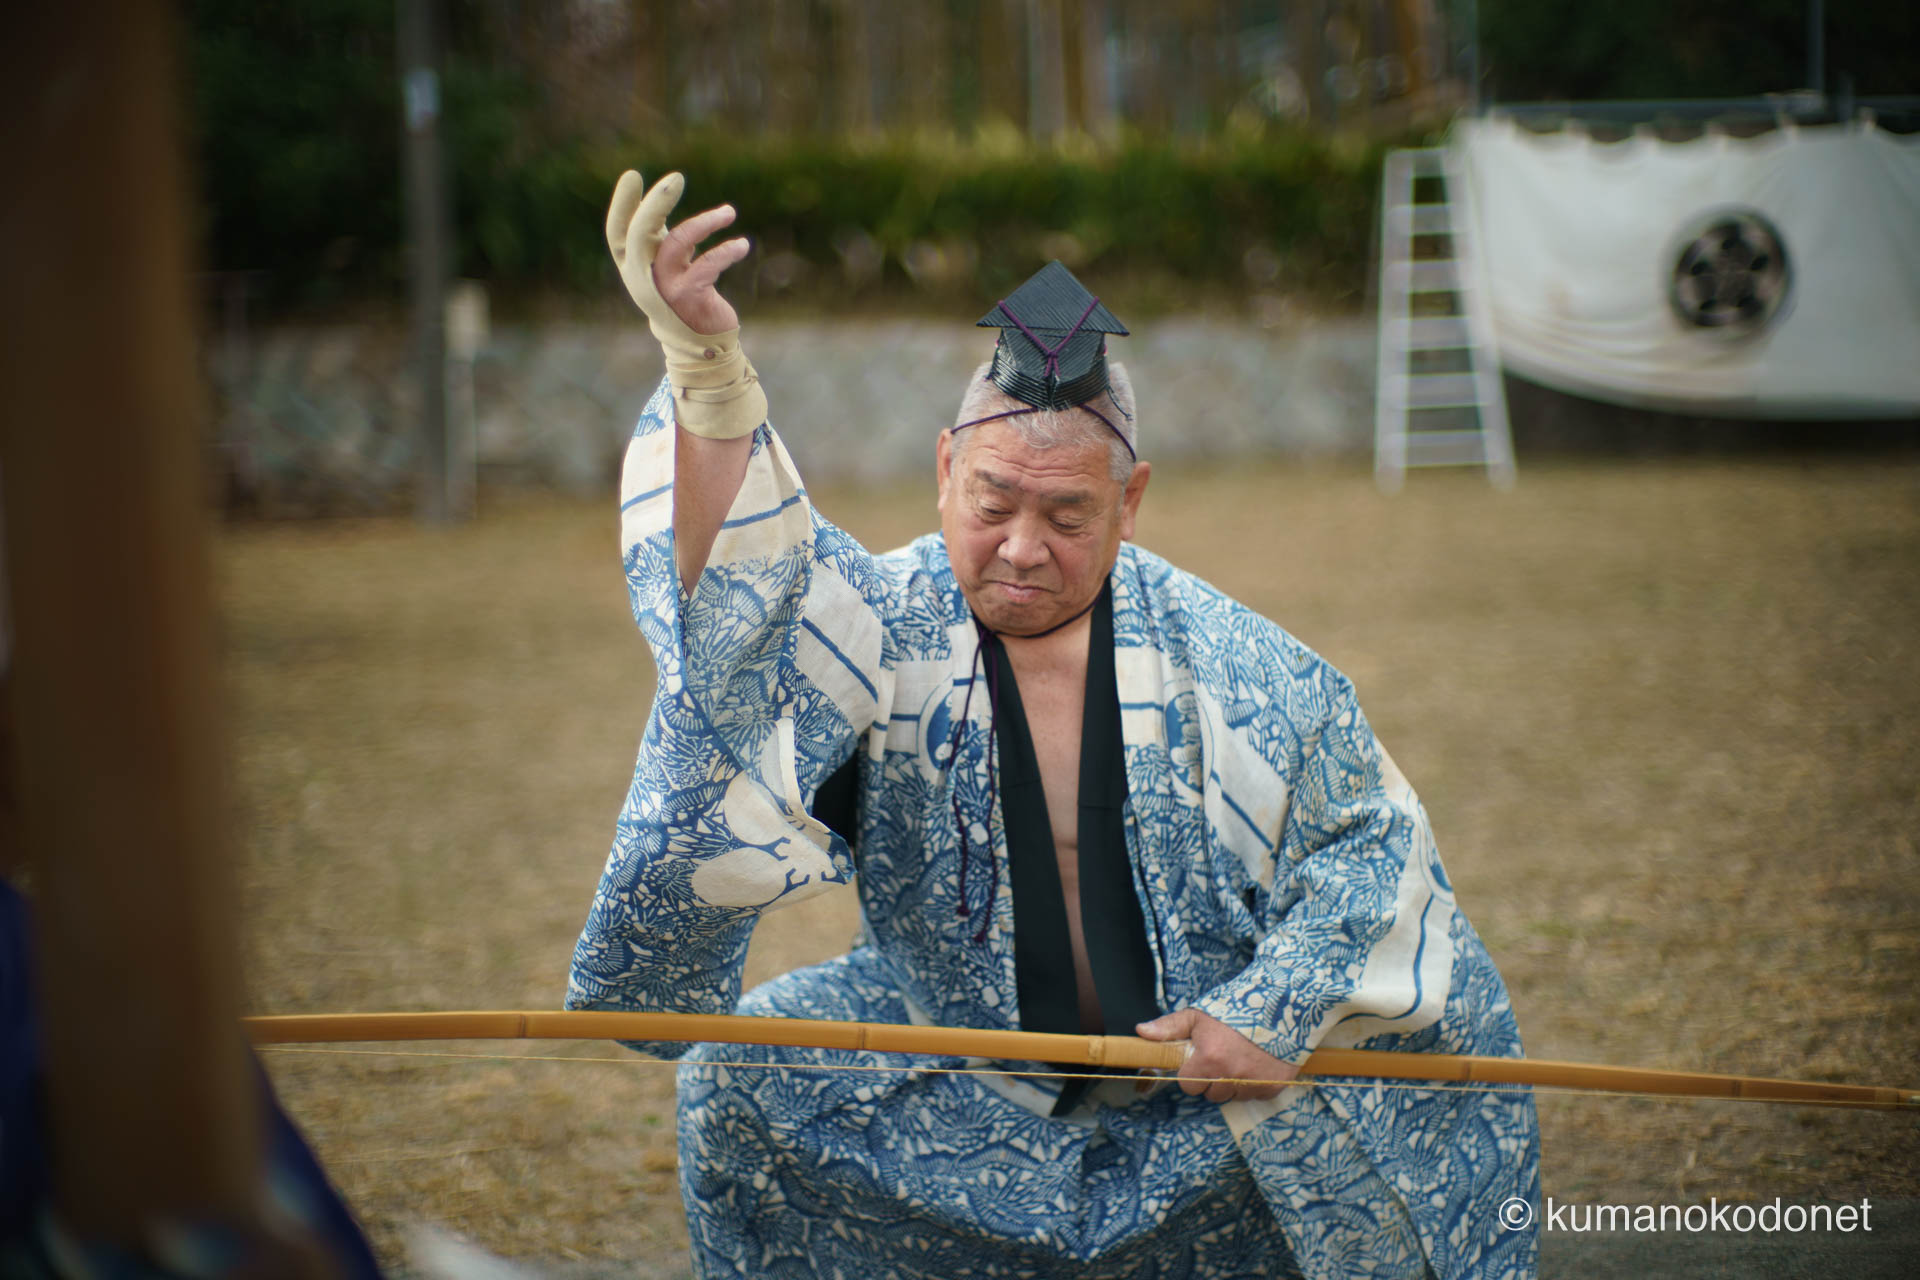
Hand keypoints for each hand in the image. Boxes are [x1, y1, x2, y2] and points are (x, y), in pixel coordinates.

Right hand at [603, 170, 765, 441]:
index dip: (621, 204)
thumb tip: (661, 199)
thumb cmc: (682, 299)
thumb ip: (659, 238)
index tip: (633, 175)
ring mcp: (664, 288)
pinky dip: (727, 251)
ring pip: (676, 244)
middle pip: (640, 233)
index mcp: (633, 267)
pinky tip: (743, 245)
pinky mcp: (690, 297)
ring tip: (729, 212)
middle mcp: (642, 277)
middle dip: (656, 203)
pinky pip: (708, 265)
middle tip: (676, 177)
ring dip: (704, 223)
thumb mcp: (666, 267)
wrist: (699, 347)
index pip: (617, 232)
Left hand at [1136, 1008, 1299, 1102]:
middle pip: (1211, 1095)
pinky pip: (1256, 1095)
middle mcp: (1230, 1077)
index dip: (1191, 1073)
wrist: (1282, 1003)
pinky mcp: (1274, 1087)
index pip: (1188, 1085)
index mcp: (1209, 1060)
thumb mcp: (1199, 1014)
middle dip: (1212, 1080)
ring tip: (1239, 1060)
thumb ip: (1170, 1027)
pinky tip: (1257, 1065)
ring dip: (1233, 1085)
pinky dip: (1255, 1085)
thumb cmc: (1236, 1008)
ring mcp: (1254, 1084)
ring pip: (1234, 1097)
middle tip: (1221, 1058)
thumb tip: (1141, 1032)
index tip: (1199, 1060)